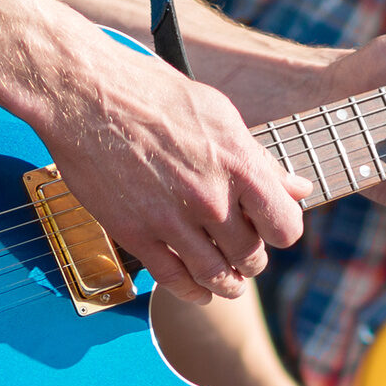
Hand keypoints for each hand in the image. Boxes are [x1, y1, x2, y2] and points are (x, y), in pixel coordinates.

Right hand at [40, 42, 311, 304]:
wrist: (85, 93)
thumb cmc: (153, 94)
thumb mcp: (220, 115)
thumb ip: (261, 160)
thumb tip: (299, 188)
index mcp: (238, 164)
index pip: (285, 227)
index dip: (280, 231)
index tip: (270, 229)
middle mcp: (209, 197)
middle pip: (251, 256)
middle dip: (252, 258)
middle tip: (245, 253)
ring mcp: (172, 219)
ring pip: (216, 276)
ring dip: (228, 284)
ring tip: (229, 281)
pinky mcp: (135, 233)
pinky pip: (173, 279)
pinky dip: (192, 292)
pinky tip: (198, 290)